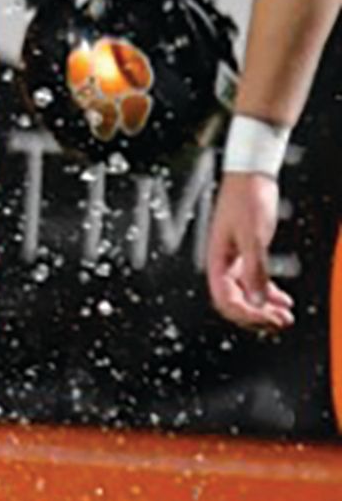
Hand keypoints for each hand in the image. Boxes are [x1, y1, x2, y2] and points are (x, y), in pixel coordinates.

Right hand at [209, 170, 297, 332]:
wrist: (250, 177)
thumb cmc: (246, 200)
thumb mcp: (254, 238)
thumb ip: (256, 270)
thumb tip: (258, 301)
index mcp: (217, 261)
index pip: (227, 301)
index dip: (248, 315)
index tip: (270, 320)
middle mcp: (222, 264)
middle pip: (235, 303)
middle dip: (258, 317)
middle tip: (281, 323)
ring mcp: (234, 260)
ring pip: (246, 295)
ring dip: (264, 309)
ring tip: (284, 317)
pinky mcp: (245, 254)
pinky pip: (253, 283)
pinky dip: (267, 295)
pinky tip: (282, 300)